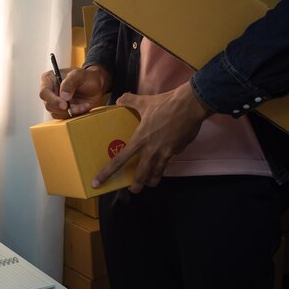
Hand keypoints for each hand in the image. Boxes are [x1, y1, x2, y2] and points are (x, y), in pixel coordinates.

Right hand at [39, 66, 110, 118]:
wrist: (97, 86)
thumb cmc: (87, 77)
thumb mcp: (79, 75)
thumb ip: (70, 83)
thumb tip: (63, 96)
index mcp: (49, 79)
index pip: (44, 92)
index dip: (52, 100)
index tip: (64, 104)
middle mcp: (50, 91)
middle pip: (49, 105)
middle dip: (64, 108)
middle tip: (77, 106)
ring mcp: (55, 102)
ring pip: (55, 113)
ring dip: (70, 112)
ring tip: (83, 106)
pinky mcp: (61, 110)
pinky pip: (63, 117)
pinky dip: (74, 115)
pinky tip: (82, 108)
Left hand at [93, 81, 212, 192]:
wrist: (191, 104)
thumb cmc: (166, 104)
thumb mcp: (144, 101)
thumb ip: (130, 101)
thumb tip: (120, 99)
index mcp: (139, 140)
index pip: (119, 161)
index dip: (107, 173)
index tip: (97, 183)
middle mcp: (151, 150)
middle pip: (141, 175)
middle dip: (137, 186)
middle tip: (133, 189)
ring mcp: (166, 152)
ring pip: (157, 173)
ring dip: (153, 180)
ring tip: (150, 182)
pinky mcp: (178, 150)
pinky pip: (169, 159)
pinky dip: (166, 161)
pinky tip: (166, 157)